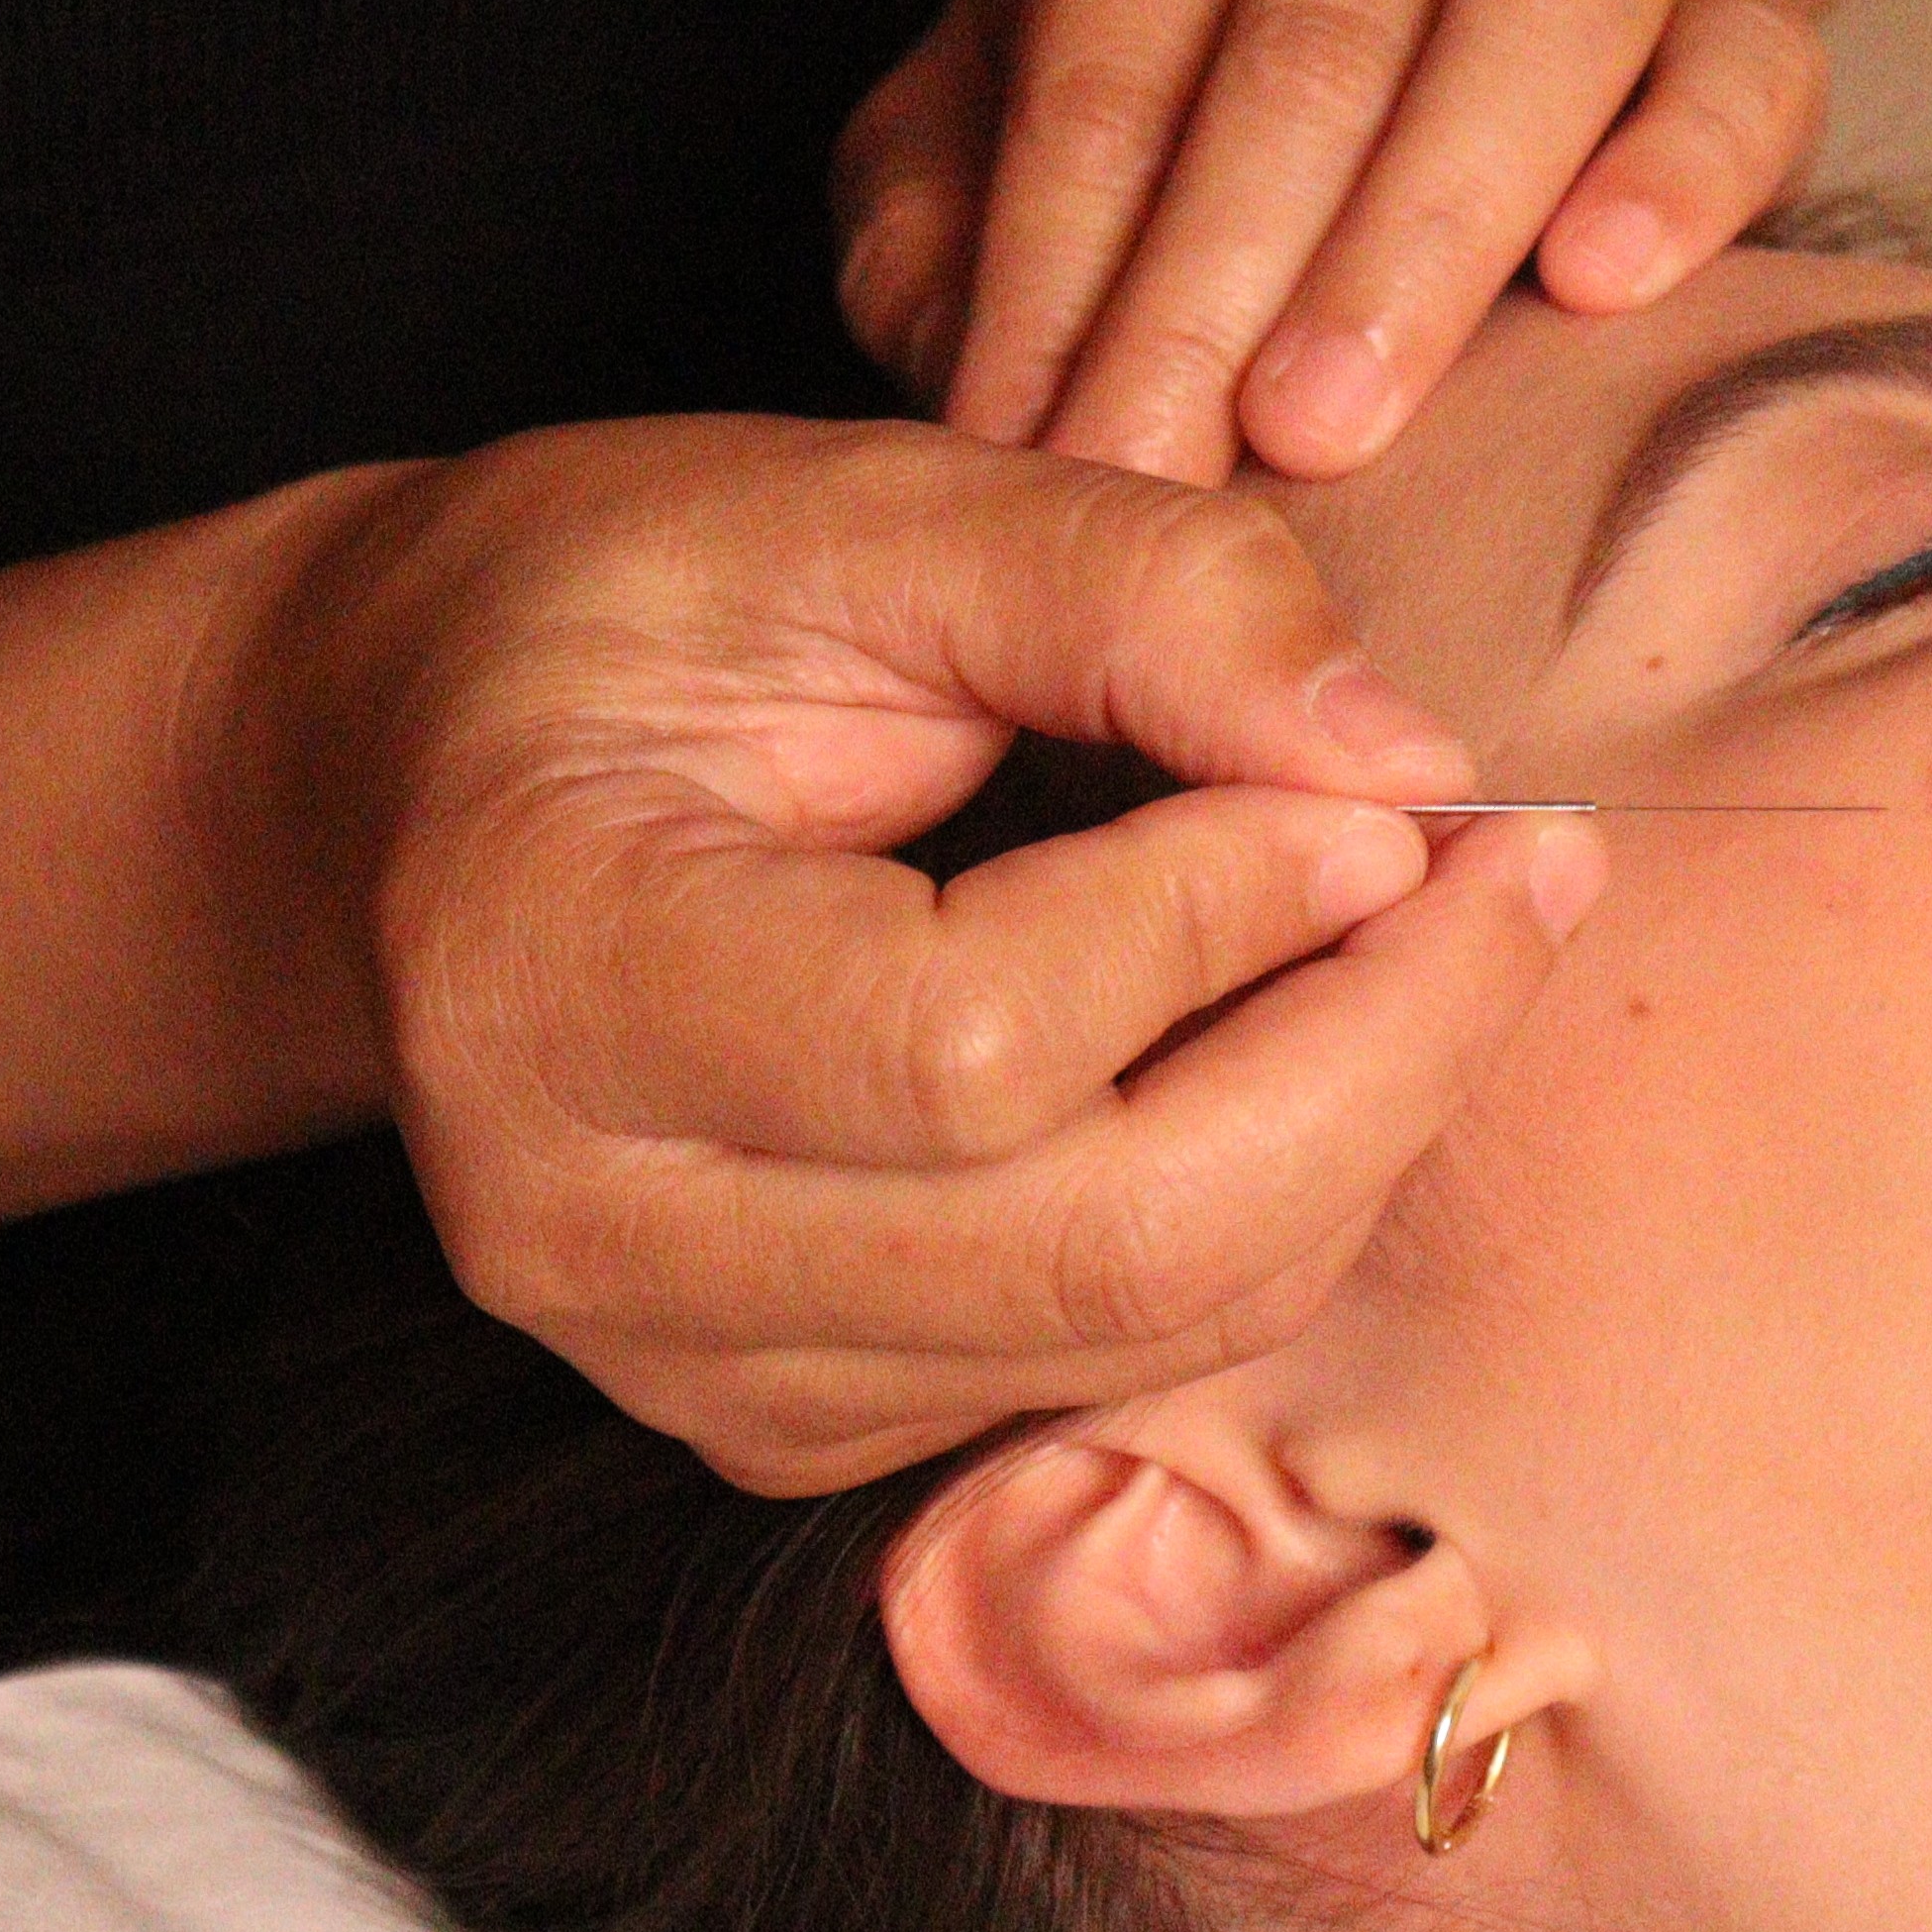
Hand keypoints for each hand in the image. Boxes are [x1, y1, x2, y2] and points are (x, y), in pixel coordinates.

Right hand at [225, 416, 1603, 1493]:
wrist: (410, 791)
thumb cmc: (613, 617)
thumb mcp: (841, 508)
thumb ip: (1126, 586)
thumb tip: (1404, 758)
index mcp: (549, 973)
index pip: (969, 1041)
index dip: (1226, 919)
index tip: (1379, 782)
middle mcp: (586, 1228)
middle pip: (1101, 1244)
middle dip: (1380, 1053)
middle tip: (1521, 868)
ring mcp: (685, 1366)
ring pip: (1145, 1327)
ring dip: (1361, 1127)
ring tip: (1449, 923)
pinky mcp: (793, 1423)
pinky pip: (1119, 1358)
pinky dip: (1272, 1199)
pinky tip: (1309, 1034)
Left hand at [831, 0, 1830, 486]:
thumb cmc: (1206, 73)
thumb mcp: (1012, 104)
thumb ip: (949, 225)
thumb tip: (981, 404)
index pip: (1109, 64)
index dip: (1056, 276)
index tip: (1028, 468)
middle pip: (1308, 50)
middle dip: (1215, 287)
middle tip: (1159, 480)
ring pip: (1530, 21)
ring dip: (1416, 236)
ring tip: (1330, 426)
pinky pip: (1740, 63)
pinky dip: (1680, 170)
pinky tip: (1604, 289)